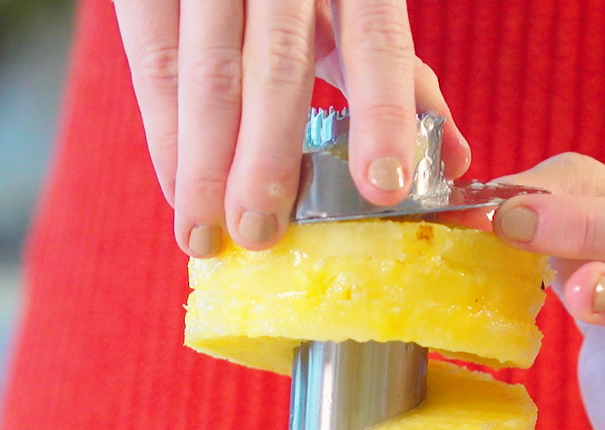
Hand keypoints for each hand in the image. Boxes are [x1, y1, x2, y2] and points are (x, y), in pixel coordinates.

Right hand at [112, 0, 470, 256]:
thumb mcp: (353, 13)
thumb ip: (400, 80)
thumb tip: (452, 163)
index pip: (376, 45)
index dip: (381, 116)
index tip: (383, 187)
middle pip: (278, 68)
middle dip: (266, 159)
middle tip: (260, 232)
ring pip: (205, 73)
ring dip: (204, 164)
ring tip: (207, 233)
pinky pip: (152, 64)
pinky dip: (164, 135)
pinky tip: (177, 190)